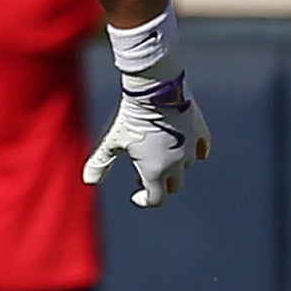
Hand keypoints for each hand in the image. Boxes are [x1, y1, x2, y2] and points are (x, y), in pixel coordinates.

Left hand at [84, 62, 211, 207]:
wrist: (155, 90)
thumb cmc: (131, 117)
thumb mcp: (112, 142)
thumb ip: (100, 163)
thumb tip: (88, 181)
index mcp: (155, 171)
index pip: (156, 199)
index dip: (145, 200)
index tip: (136, 194)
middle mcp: (177, 164)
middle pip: (174, 186)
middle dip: (160, 184)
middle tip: (144, 171)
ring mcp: (192, 149)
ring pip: (187, 166)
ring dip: (175, 166)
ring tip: (159, 154)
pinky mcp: (200, 133)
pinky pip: (202, 150)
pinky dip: (195, 153)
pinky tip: (186, 149)